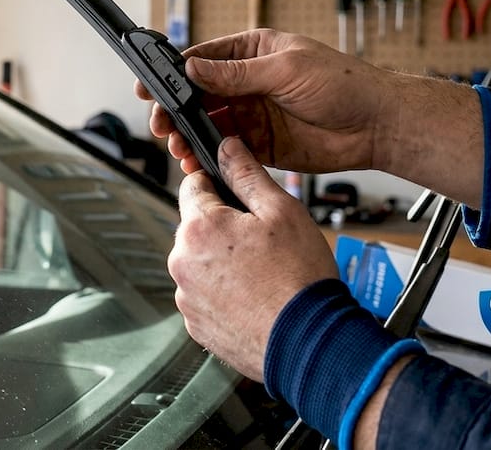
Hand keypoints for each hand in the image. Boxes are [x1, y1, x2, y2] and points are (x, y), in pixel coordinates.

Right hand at [136, 29, 389, 174]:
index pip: (203, 60)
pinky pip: (228, 150)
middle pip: (199, 96)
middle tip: (160, 125)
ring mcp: (255, 114)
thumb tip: (193, 68)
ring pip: (209, 125)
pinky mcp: (263, 145)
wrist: (376, 125)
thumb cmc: (343, 84)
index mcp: (254, 53)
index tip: (151, 87)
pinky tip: (197, 161)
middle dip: (176, 110)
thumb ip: (237, 74)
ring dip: (189, 135)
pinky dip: (209, 156)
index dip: (174, 73)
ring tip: (176, 147)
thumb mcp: (286, 70)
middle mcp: (250, 83)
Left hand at [168, 136, 338, 380]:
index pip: (192, 185)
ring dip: (222, 262)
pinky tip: (254, 297)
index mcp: (199, 228)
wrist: (308, 343)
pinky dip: (224, 293)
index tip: (237, 196)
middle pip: (195, 227)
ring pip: (200, 263)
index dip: (218, 185)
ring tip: (262, 273)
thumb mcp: (282, 211)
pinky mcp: (197, 326)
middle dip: (223, 227)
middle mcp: (182, 263)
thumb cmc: (299, 279)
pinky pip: (205, 296)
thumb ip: (247, 174)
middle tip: (262, 240)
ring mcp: (187, 298)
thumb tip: (228, 147)